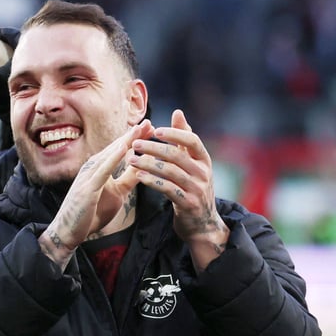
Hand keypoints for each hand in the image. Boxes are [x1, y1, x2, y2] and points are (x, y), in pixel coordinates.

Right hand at [39, 122, 149, 269]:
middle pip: (116, 148)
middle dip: (133, 135)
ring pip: (110, 154)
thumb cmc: (91, 213)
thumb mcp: (117, 194)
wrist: (69, 231)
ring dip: (125, 141)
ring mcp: (88, 176)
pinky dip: (114, 157)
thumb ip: (128, 179)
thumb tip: (144, 166)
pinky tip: (125, 148)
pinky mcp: (88, 187)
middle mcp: (93, 167)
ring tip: (140, 129)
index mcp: (100, 169)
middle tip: (149, 122)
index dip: (134, 138)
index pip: (120, 150)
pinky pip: (103, 170)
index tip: (150, 128)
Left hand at [130, 109, 228, 271]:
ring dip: (148, 164)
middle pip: (177, 155)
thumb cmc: (193, 187)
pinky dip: (152, 181)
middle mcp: (204, 172)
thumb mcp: (193, 163)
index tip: (156, 129)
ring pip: (170, 172)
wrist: (202, 223)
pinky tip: (138, 176)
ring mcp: (197, 189)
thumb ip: (184, 139)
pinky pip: (168, 189)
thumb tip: (178, 112)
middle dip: (154, 148)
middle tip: (135, 143)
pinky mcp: (188, 204)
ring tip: (131, 160)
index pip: (192, 140)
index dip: (175, 133)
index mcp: (204, 160)